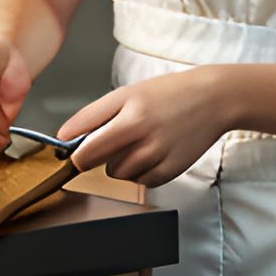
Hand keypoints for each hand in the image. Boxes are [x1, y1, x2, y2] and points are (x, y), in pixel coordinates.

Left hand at [57, 68, 226, 187]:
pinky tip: (153, 151)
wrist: (211, 99)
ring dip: (121, 163)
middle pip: (101, 163)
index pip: (87, 148)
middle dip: (97, 156)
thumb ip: (94, 115)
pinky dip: (141, 171)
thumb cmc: (165, 93)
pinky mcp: (173, 171)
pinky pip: (142, 182)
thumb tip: (64, 137)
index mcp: (130, 113)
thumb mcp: (127, 93)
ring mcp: (160, 156)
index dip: (74, 153)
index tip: (68, 152)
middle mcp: (144, 136)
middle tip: (112, 138)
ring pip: (121, 174)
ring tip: (139, 140)